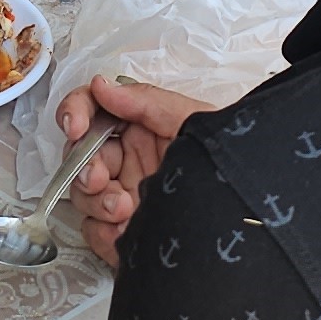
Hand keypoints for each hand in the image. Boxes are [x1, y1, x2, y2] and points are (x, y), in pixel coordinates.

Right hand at [61, 76, 210, 266]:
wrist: (245, 219)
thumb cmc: (226, 163)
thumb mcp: (192, 122)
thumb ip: (146, 101)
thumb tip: (103, 85)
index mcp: (139, 128)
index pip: (93, 109)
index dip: (75, 111)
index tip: (75, 126)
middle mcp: (128, 160)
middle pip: (80, 155)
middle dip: (84, 166)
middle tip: (100, 178)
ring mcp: (124, 196)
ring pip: (82, 194)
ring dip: (96, 201)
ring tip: (125, 209)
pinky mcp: (126, 233)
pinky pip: (95, 232)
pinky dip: (104, 234)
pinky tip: (126, 233)